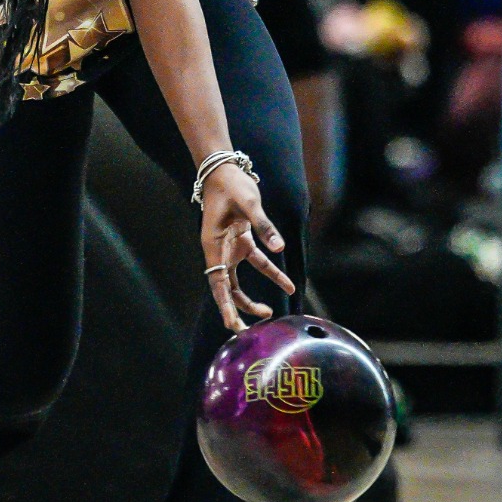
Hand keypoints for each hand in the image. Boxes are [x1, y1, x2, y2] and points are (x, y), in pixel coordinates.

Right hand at [199, 163, 293, 332]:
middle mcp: (218, 251)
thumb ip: (265, 226)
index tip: (230, 324)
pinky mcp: (242, 241)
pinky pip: (257, 263)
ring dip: (251, 298)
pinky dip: (271, 273)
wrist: (224, 169)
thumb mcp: (249, 203)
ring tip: (270, 312)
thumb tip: (281, 247)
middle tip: (245, 332)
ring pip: (238, 282)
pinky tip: (288, 284)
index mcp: (213, 245)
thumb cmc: (232, 185)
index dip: (224, 305)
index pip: (217, 282)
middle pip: (225, 288)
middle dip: (235, 311)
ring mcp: (230, 247)